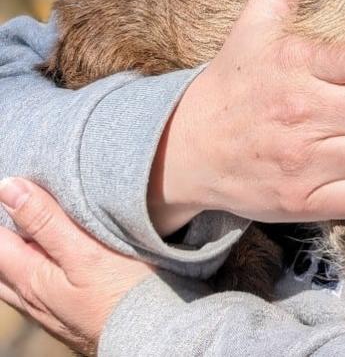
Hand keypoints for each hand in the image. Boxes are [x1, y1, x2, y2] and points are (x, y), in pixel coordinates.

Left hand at [0, 178, 152, 355]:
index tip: (14, 185)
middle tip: (22, 202)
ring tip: (35, 224)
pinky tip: (54, 254)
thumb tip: (8, 189)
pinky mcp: (68, 314)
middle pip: (2, 262)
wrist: (151, 337)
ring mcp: (49, 310)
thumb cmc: (122, 292)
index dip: (4, 211)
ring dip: (20, 249)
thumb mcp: (85, 252)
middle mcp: (32, 298)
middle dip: (6, 235)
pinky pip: (38, 285)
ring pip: (18, 276)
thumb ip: (45, 222)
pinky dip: (36, 263)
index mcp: (31, 279)